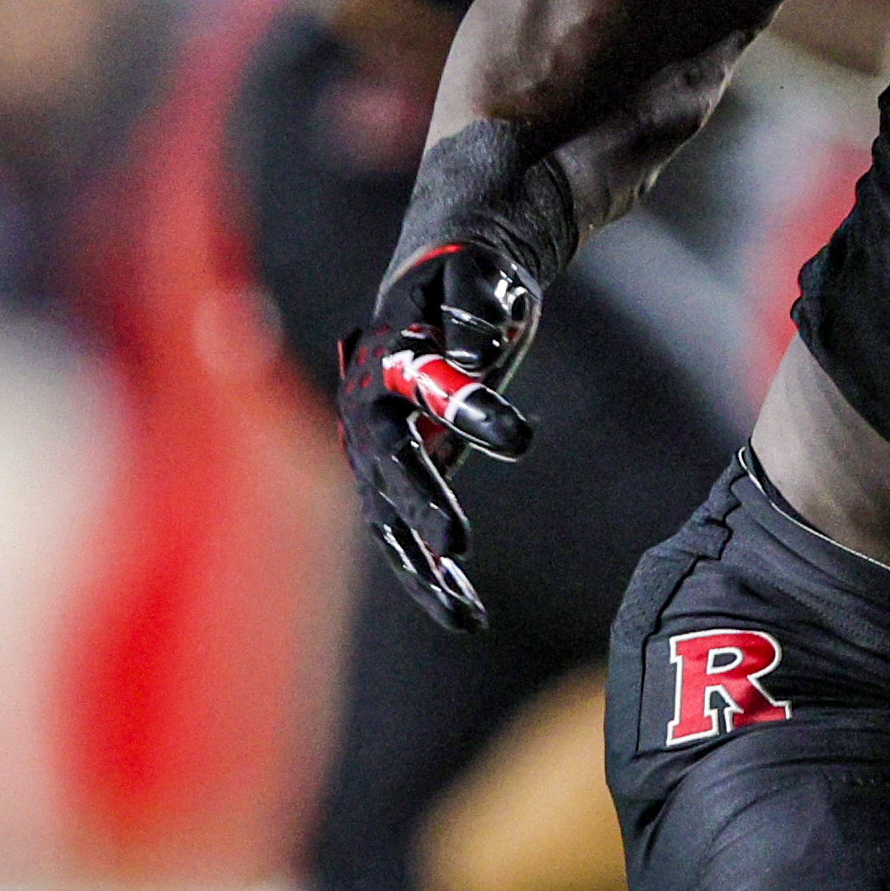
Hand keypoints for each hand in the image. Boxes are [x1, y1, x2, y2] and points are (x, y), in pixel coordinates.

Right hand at [340, 239, 541, 635]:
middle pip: (389, 463)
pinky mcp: (394, 480)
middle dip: (422, 503)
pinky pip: (405, 536)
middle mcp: (369, 410)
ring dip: (423, 568)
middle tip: (457, 542)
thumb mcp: (480, 274)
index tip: (520, 439)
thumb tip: (472, 352)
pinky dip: (431, 576)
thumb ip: (474, 302)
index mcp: (389, 353)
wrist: (437, 288)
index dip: (468, 411)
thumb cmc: (466, 277)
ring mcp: (375, 452)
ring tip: (466, 616)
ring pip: (389, 519)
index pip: (425, 386)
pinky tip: (467, 614)